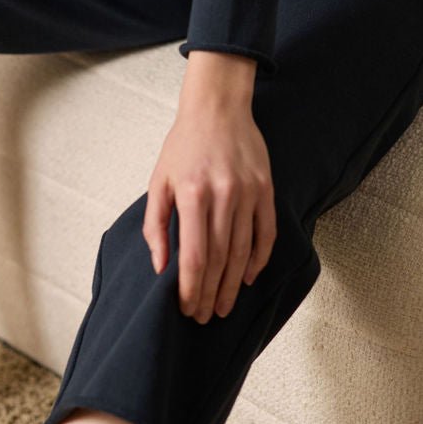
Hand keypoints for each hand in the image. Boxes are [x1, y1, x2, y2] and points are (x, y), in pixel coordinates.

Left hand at [142, 96, 276, 321]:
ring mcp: (247, 192)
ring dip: (232, 285)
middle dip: (210, 293)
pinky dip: (258, 260)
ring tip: (223, 307)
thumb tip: (160, 266)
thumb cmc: (183, 144)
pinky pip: (266, 234)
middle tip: (204, 316)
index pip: (195, 255)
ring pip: (243, 251)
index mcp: (192, 193)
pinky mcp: (266, 189)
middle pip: (220, 259)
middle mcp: (222, 195)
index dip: (191, 288)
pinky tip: (247, 278)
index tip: (186, 307)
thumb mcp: (159, 179)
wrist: (217, 107)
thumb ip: (156, 223)